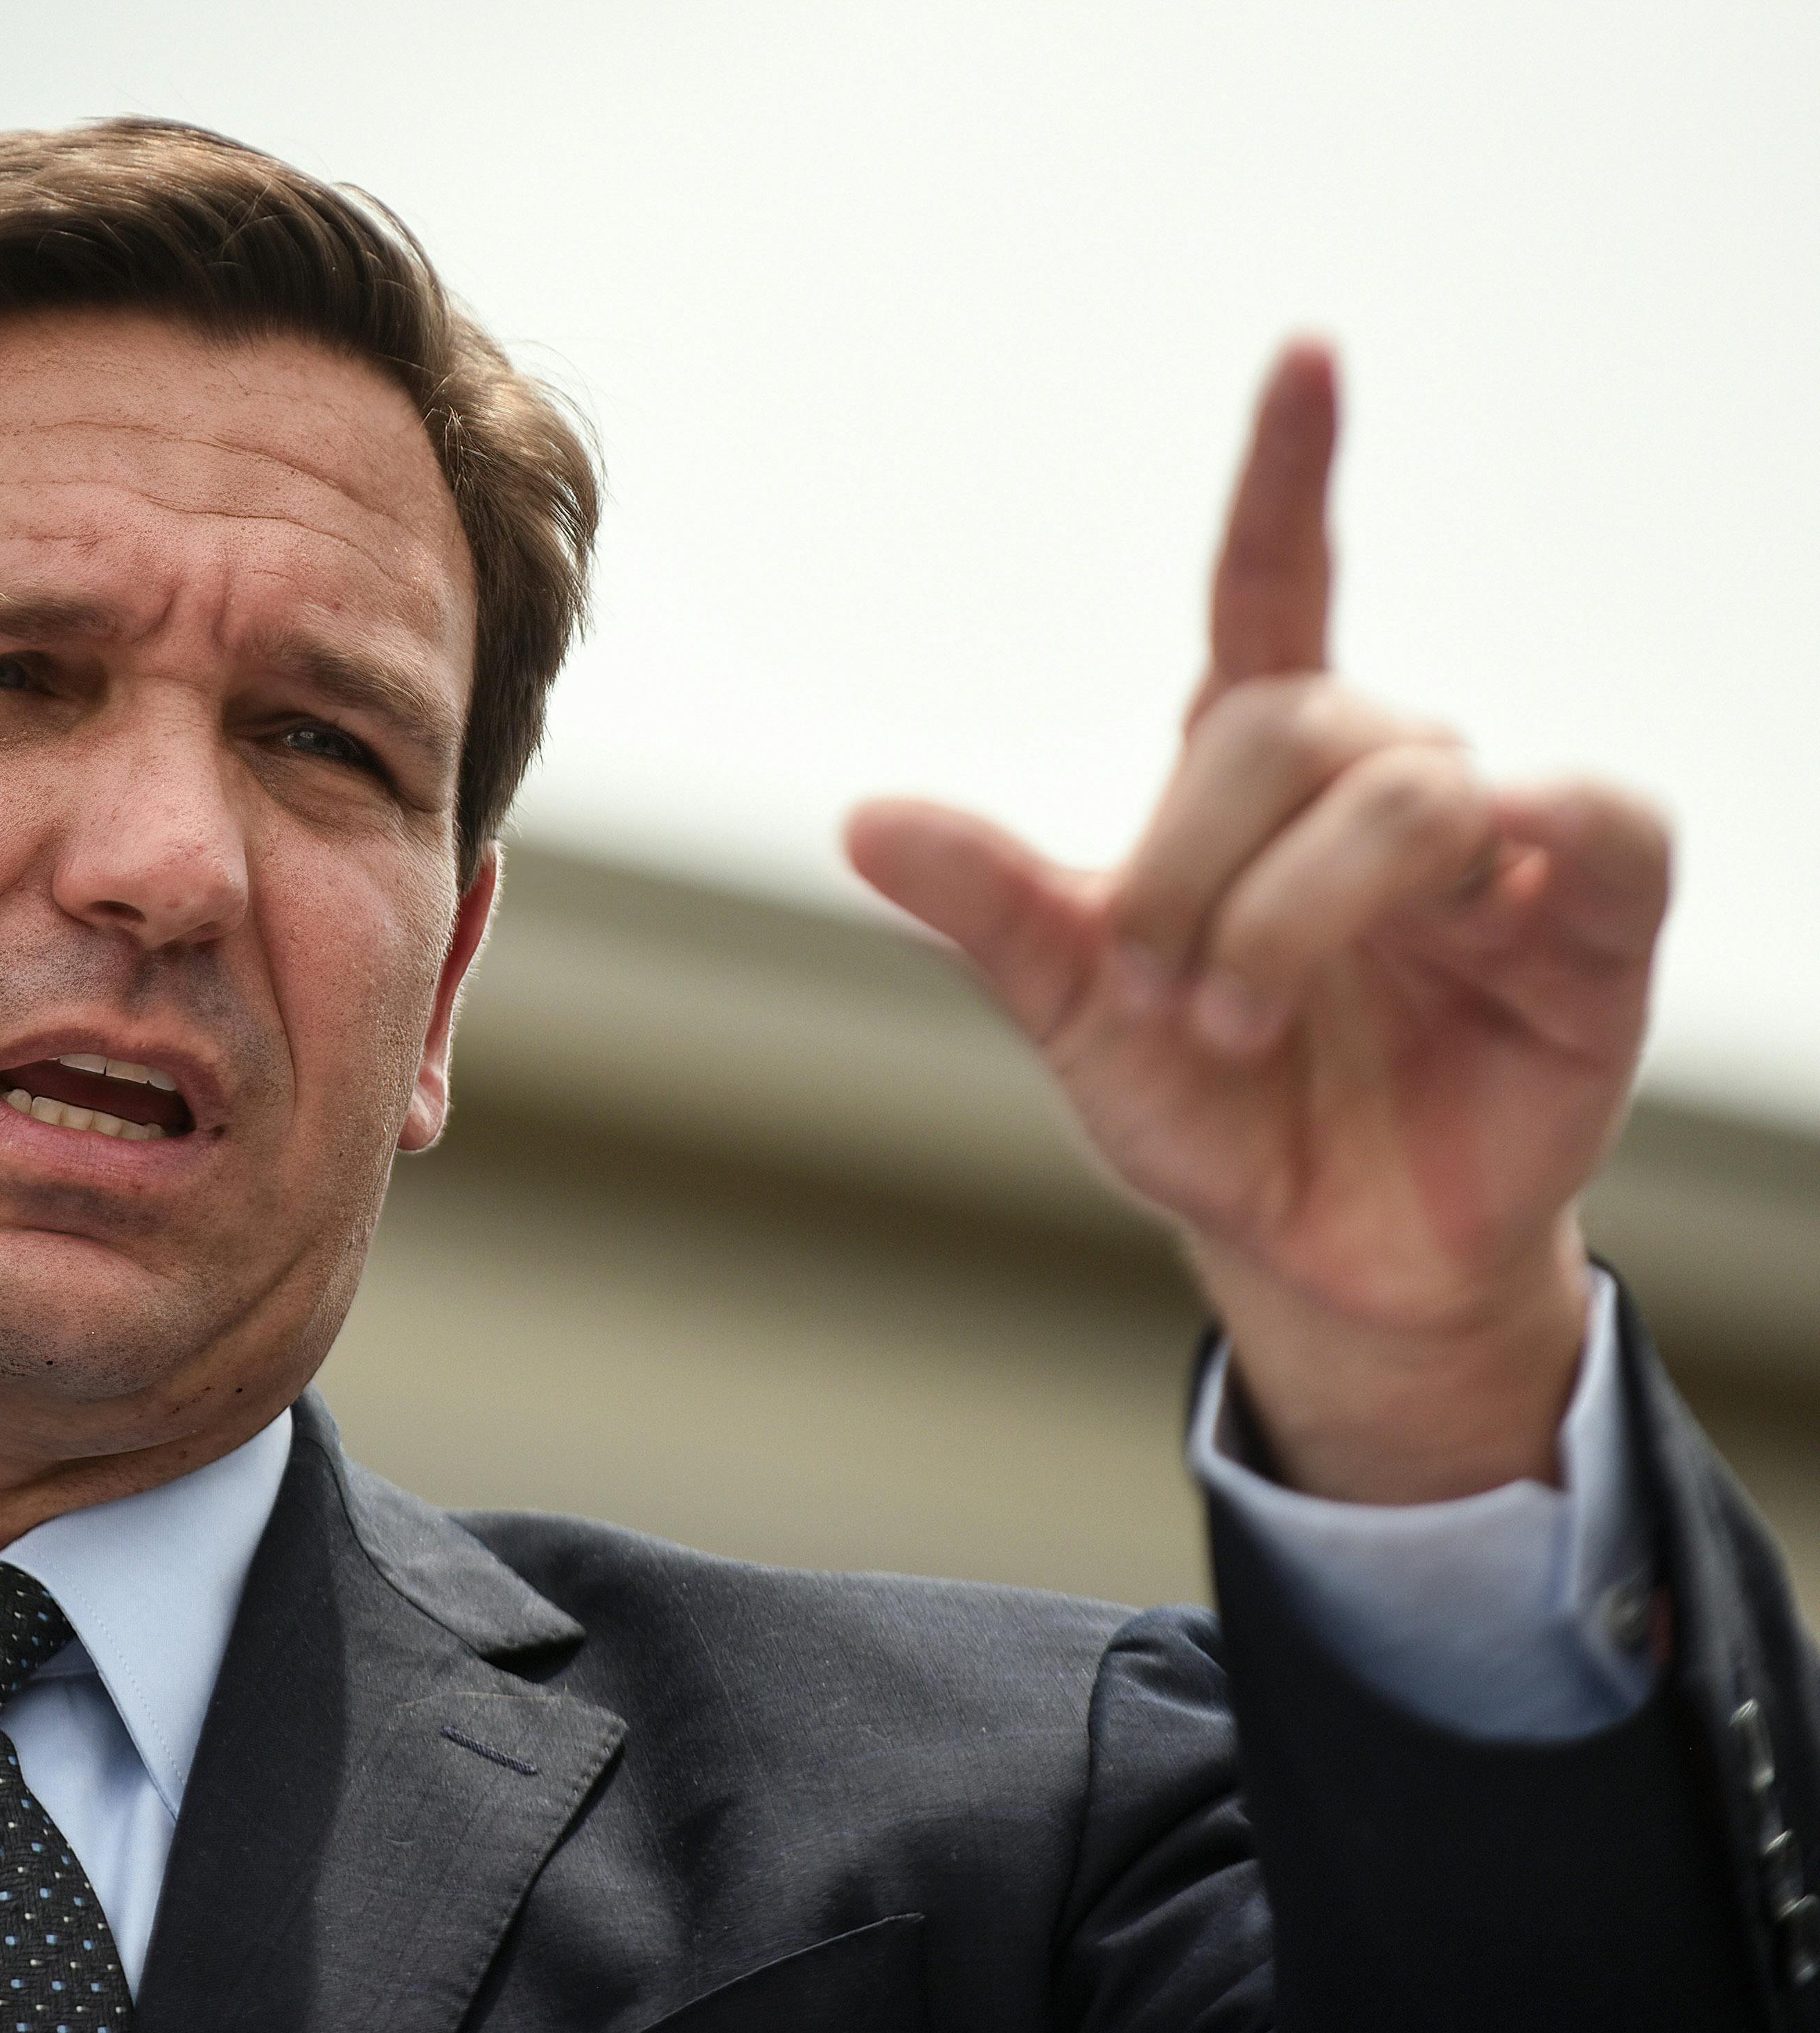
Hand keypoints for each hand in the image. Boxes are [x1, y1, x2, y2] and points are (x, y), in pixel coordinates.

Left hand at [847, 343, 1668, 1503]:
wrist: (1316, 1253)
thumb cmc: (1211, 1110)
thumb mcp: (1079, 1014)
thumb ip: (993, 908)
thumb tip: (862, 818)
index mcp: (1251, 776)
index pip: (1276, 585)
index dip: (1288, 476)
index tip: (1305, 354)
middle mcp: (1378, 780)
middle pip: (1292, 719)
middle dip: (1200, 861)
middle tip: (1171, 992)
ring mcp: (1494, 846)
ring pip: (1409, 779)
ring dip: (1299, 902)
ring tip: (1243, 1013)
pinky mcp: (1589, 924)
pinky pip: (1595, 821)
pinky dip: (1521, 851)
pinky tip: (1469, 920)